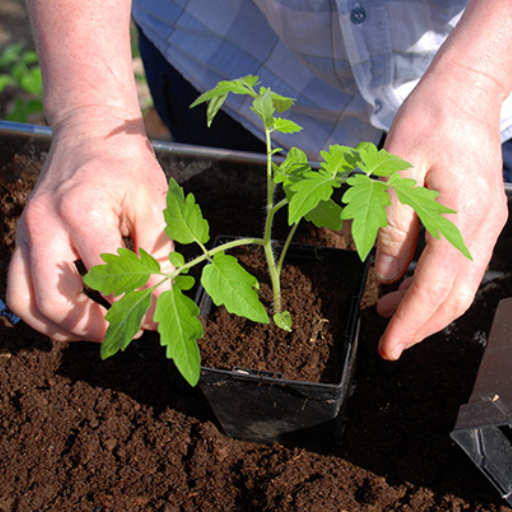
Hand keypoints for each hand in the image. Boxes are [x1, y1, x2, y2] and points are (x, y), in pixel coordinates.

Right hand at [6, 112, 172, 341]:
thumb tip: (163, 301)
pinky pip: (19, 290)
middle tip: (128, 331)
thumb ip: (159, 254)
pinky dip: (45, 313)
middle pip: (56, 302)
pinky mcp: (22, 239)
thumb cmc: (126, 166)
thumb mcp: (154, 204)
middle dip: (95, 328)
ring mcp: (25, 233)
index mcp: (80, 212)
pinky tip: (75, 315)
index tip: (157, 321)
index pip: (108, 279)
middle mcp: (43, 226)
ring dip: (65, 328)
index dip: (136, 307)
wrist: (90, 133)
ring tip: (102, 329)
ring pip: (28, 304)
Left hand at [375, 68, 507, 359]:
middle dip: (421, 324)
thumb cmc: (428, 122)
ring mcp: (488, 223)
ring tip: (388, 312)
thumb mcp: (394, 170)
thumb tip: (389, 277)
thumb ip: (392, 226)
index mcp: (462, 213)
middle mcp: (483, 225)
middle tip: (388, 341)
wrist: (466, 92)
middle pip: (456, 294)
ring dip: (426, 306)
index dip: (411, 320)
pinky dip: (434, 284)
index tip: (389, 346)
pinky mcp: (482, 218)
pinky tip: (407, 284)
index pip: (436, 285)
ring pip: (460, 284)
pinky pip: (460, 265)